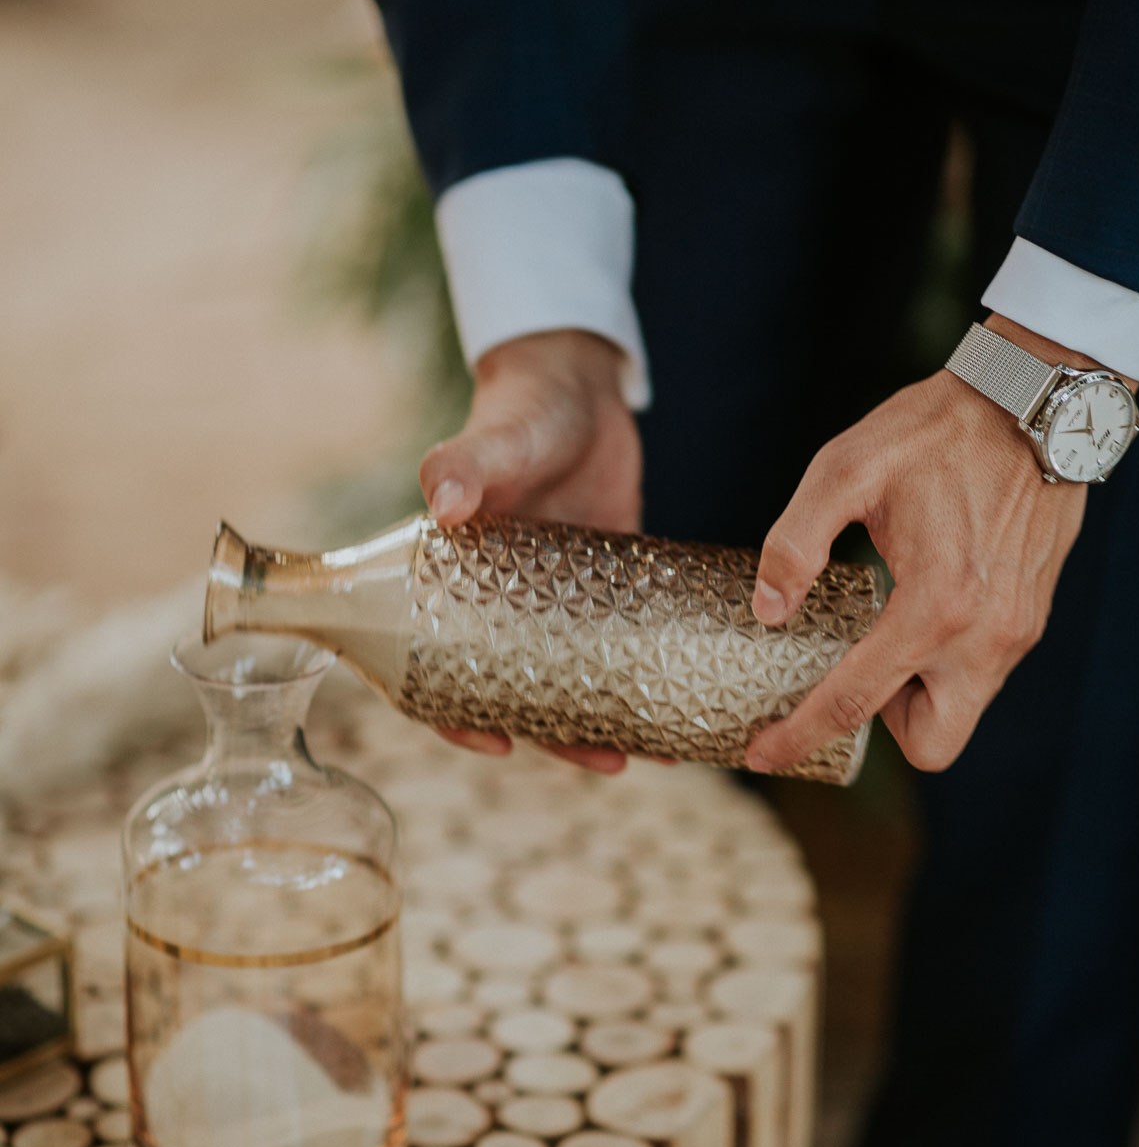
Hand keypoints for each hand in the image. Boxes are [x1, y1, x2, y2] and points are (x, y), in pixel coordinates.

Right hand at [419, 328, 642, 772]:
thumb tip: (442, 501)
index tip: (498, 744)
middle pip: (522, 694)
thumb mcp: (493, 439)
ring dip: (613, 721)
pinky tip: (691, 705)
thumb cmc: (521, 411)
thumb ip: (462, 464)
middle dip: (560, 737)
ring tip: (661, 752)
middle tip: (607, 762)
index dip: (460, 718)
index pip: (440, 670)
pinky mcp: (611, 589)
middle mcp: (505, 608)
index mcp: (457, 588)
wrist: (578, 384)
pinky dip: (652, 679)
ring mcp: (560, 605)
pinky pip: (628, 647)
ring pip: (579, 683)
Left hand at [745, 322, 1090, 773]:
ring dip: (918, 689)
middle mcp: (985, 635)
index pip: (855, 702)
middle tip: (856, 669)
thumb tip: (768, 611)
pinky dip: (947, 660)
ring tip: (889, 624)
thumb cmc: (933, 432)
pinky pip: (983, 671)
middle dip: (886, 725)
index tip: (763, 754)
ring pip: (961, 710)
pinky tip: (925, 603)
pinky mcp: (1031, 616)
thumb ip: (795, 543)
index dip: (799, 737)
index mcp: (934, 605)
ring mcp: (1017, 630)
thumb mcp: (843, 469)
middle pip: (930, 745)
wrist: (1032, 402)